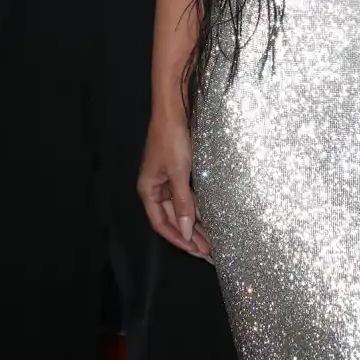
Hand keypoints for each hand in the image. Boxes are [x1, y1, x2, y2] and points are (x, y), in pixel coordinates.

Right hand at [137, 110, 211, 261]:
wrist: (174, 108)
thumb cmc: (172, 139)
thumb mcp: (178, 172)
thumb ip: (183, 203)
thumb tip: (187, 231)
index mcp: (148, 189)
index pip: (161, 224)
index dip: (178, 239)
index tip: (196, 251)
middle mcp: (155, 187)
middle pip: (172, 218)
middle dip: (189, 235)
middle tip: (209, 251)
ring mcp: (166, 178)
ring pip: (180, 208)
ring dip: (194, 223)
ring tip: (211, 239)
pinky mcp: (177, 170)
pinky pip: (186, 195)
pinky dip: (196, 207)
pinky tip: (209, 216)